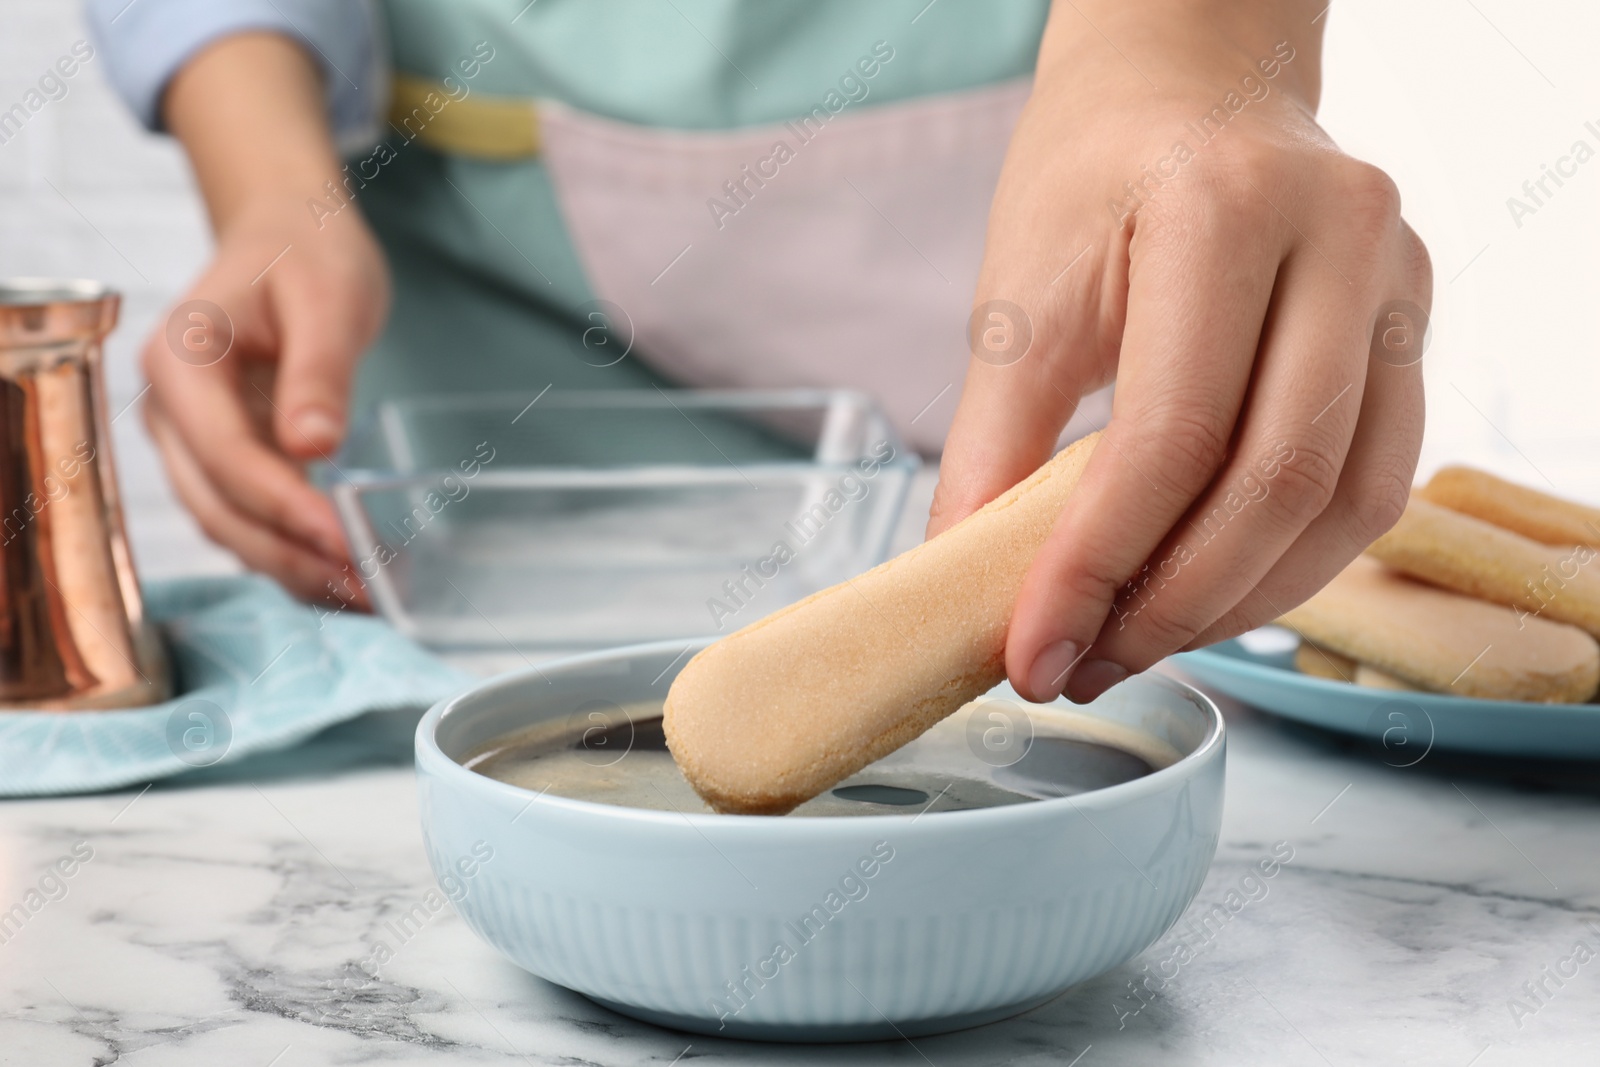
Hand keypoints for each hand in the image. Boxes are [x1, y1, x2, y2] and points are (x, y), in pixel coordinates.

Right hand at [142, 195, 388, 603]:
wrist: (290, 233)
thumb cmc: (308, 252)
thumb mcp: (329, 297)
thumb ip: (319, 370)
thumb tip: (313, 444)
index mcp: (181, 361)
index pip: (226, 454)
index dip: (283, 505)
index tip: (342, 541)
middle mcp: (169, 408)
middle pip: (217, 505)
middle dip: (288, 554)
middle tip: (364, 588)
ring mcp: (189, 438)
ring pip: (227, 523)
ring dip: (290, 565)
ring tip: (363, 593)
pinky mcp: (222, 456)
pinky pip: (248, 515)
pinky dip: (291, 548)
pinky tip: (344, 572)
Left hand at [929, 0, 1430, 702]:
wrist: (1185, 88)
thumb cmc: (1090, 175)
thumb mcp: (1019, 294)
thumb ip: (993, 446)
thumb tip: (965, 586)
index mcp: (1226, 208)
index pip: (1173, 435)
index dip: (1095, 568)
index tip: (1032, 654)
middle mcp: (1344, 239)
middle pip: (1276, 483)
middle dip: (1168, 606)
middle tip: (1080, 664)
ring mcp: (1400, 283)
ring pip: (1345, 503)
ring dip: (1236, 604)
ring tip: (1133, 643)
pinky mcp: (1412, 329)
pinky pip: (1373, 485)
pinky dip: (1290, 563)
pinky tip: (1208, 594)